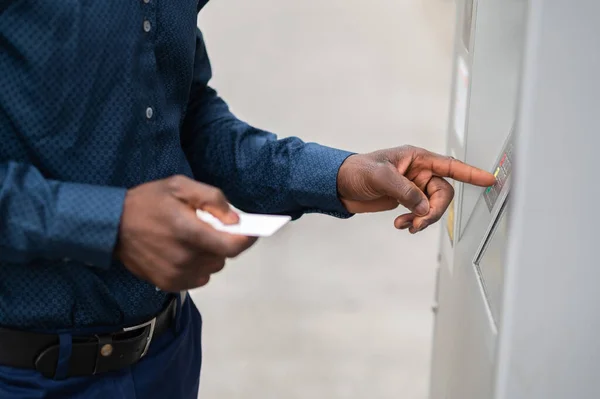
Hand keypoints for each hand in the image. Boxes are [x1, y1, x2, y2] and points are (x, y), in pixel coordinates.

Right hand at [115, 175, 256, 290]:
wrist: (111, 225)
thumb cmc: (147, 202)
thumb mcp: (180, 186)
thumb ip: (212, 199)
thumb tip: (235, 219)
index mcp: (189, 233)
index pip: (232, 246)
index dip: (246, 240)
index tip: (251, 232)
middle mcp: (185, 258)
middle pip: (223, 258)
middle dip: (222, 242)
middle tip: (208, 228)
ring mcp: (176, 274)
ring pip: (212, 269)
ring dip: (210, 255)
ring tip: (193, 240)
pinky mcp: (168, 284)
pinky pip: (198, 279)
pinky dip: (198, 267)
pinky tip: (184, 252)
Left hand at [337, 146, 495, 232]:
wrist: (339, 185)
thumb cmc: (357, 170)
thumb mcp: (380, 177)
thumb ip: (405, 191)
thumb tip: (424, 208)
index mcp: (416, 158)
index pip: (450, 166)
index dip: (471, 173)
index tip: (489, 180)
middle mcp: (419, 172)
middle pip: (442, 193)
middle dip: (434, 211)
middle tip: (418, 223)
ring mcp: (413, 187)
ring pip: (432, 207)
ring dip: (422, 219)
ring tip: (405, 226)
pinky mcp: (406, 200)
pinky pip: (420, 213)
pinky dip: (414, 222)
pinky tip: (400, 225)